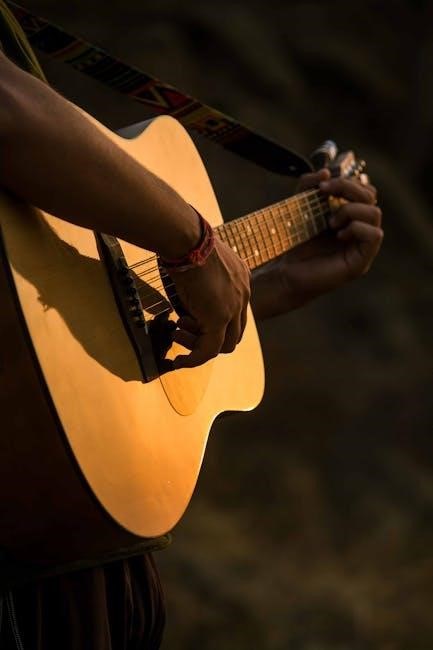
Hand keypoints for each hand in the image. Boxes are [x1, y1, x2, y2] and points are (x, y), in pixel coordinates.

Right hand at [169, 237, 250, 367]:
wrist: (186, 238)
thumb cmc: (185, 241)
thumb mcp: (200, 260)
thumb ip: (201, 276)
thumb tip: (184, 284)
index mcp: (241, 278)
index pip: (235, 311)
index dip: (214, 321)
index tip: (189, 320)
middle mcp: (244, 294)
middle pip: (235, 331)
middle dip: (209, 337)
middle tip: (183, 330)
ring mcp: (234, 307)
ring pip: (226, 344)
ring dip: (199, 346)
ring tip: (177, 335)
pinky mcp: (219, 318)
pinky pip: (211, 349)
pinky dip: (195, 359)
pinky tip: (180, 360)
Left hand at [251, 168, 382, 318]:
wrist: (284, 272)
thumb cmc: (293, 243)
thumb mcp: (299, 207)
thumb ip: (309, 186)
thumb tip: (326, 172)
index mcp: (348, 215)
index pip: (363, 189)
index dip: (346, 181)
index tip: (322, 186)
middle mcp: (358, 228)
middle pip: (371, 196)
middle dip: (349, 189)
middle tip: (324, 194)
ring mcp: (361, 246)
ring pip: (375, 214)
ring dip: (351, 210)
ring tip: (330, 221)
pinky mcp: (360, 261)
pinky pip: (375, 235)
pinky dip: (357, 228)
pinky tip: (338, 234)